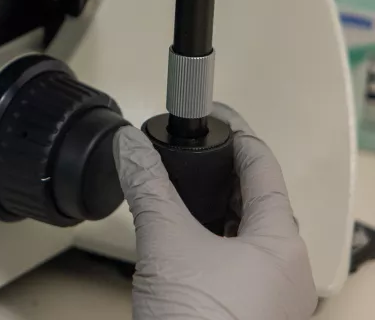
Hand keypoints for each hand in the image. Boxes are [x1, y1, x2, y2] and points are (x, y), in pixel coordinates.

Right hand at [114, 104, 316, 319]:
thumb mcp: (166, 242)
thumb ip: (148, 188)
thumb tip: (129, 144)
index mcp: (281, 244)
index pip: (263, 168)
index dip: (235, 135)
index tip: (209, 115)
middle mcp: (286, 272)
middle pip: (256, 203)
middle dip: (219, 174)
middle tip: (185, 152)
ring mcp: (269, 300)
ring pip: (243, 237)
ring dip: (210, 210)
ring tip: (176, 191)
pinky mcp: (246, 319)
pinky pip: (232, 266)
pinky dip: (206, 243)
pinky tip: (177, 244)